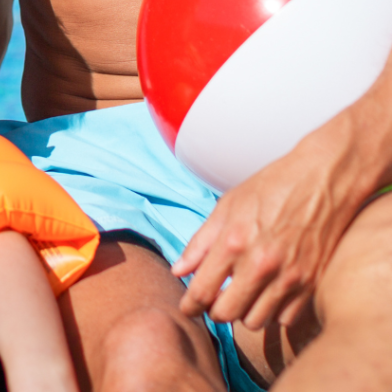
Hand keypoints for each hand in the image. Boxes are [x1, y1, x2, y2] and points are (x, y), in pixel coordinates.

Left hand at [172, 138, 360, 330]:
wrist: (322, 181)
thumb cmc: (271, 187)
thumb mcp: (227, 206)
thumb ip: (200, 242)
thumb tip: (179, 271)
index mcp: (233, 242)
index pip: (202, 291)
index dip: (189, 305)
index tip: (186, 308)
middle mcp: (260, 264)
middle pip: (227, 313)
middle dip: (215, 310)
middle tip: (215, 298)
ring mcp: (288, 277)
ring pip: (255, 321)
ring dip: (243, 312)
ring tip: (242, 292)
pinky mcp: (312, 285)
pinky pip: (284, 319)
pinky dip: (272, 312)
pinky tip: (268, 292)